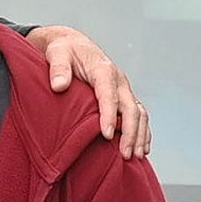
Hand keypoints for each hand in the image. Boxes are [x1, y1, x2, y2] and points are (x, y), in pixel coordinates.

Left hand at [25, 24, 150, 158]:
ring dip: (140, 135)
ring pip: (139, 113)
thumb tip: (59, 85)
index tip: (106, 135)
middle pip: (131, 108)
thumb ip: (58, 68)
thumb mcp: (57, 53)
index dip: (110, 116)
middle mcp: (119, 81)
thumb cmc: (65, 51)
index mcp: (104, 70)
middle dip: (130, 132)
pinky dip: (142, 131)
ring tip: (136, 156)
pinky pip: (138, 115)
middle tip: (125, 154)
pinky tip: (142, 148)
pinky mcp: (124, 97)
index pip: (109, 95)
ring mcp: (124, 90)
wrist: (73, 45)